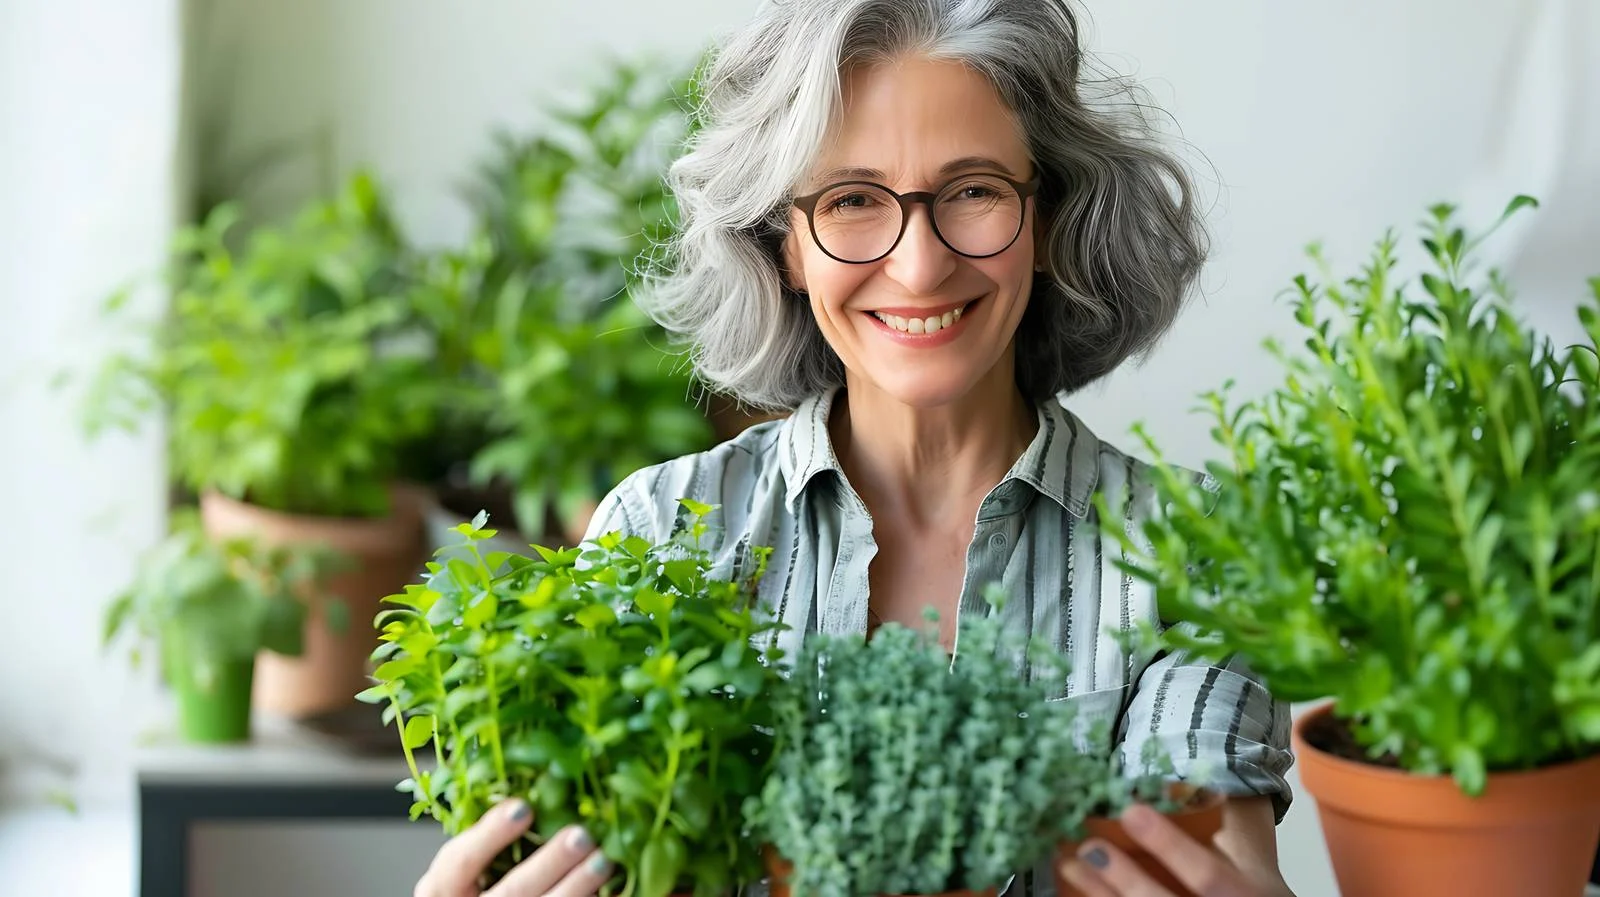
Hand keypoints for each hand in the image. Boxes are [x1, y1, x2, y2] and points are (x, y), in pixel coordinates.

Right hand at [415, 799, 613, 896]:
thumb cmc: (467, 886)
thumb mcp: (460, 863)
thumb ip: (484, 836)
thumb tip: (534, 785)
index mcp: (443, 887)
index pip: (460, 861)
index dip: (491, 834)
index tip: (523, 806)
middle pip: (512, 891)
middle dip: (550, 863)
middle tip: (581, 835)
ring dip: (578, 885)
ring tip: (605, 859)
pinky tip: (614, 890)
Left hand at [1057, 804, 1283, 896]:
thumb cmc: (1252, 887)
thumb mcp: (1251, 858)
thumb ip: (1220, 825)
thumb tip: (1172, 782)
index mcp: (1251, 894)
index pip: (1208, 876)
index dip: (1169, 846)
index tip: (1130, 811)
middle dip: (1126, 879)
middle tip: (1089, 847)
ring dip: (1104, 895)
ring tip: (1071, 866)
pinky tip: (1082, 891)